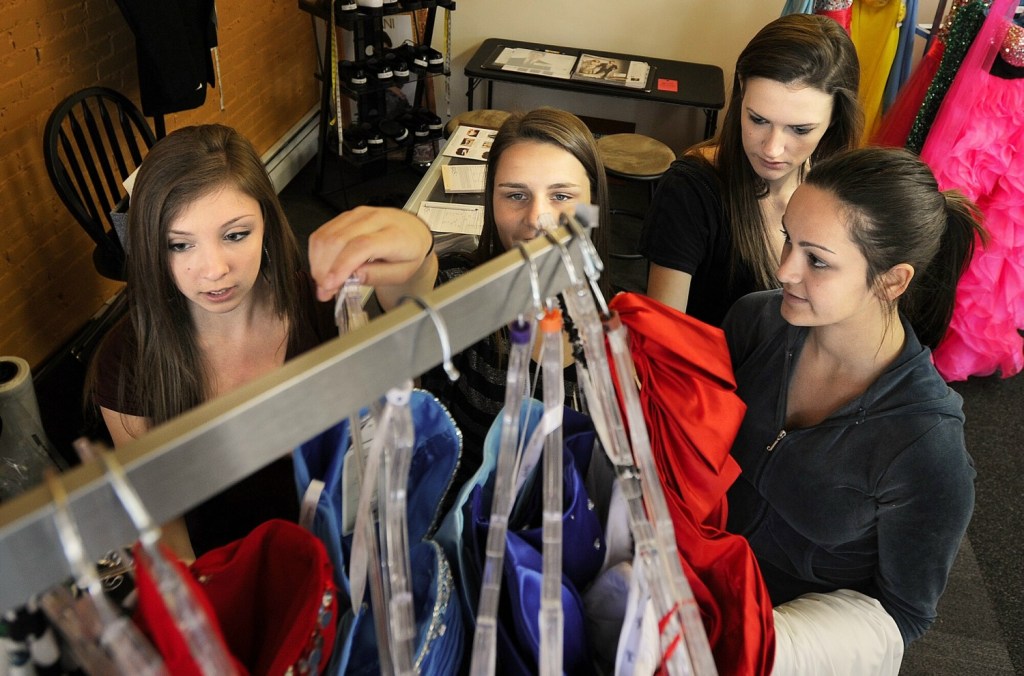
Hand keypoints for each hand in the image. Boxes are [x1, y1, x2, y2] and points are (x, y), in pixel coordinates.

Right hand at [308, 206, 433, 300]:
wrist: (412, 231)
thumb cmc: (409, 252)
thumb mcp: (402, 273)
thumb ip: (378, 275)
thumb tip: (353, 277)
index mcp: (394, 234)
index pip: (361, 246)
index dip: (341, 265)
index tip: (330, 284)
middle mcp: (374, 219)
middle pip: (338, 240)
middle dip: (324, 268)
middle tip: (324, 291)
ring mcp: (358, 215)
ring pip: (326, 235)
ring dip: (318, 262)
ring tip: (324, 282)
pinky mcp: (346, 216)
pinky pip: (323, 232)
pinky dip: (317, 253)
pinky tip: (323, 268)